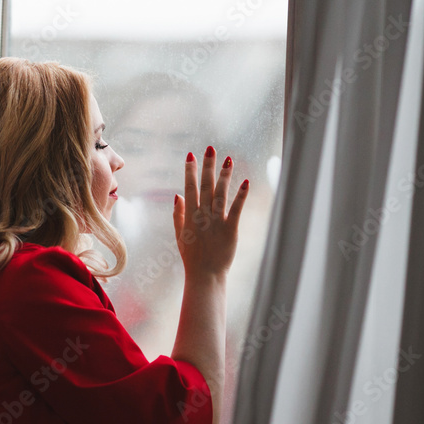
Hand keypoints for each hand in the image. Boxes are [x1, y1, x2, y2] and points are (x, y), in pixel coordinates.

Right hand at [173, 146, 247, 277]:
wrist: (205, 274)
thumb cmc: (191, 256)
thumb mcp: (180, 234)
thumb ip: (178, 214)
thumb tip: (178, 195)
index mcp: (189, 216)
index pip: (189, 187)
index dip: (190, 171)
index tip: (191, 155)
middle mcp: (202, 215)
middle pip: (205, 186)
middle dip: (207, 166)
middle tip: (211, 148)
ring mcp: (216, 221)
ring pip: (220, 194)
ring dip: (224, 175)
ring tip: (228, 159)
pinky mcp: (231, 229)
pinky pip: (236, 209)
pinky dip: (241, 195)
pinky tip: (246, 182)